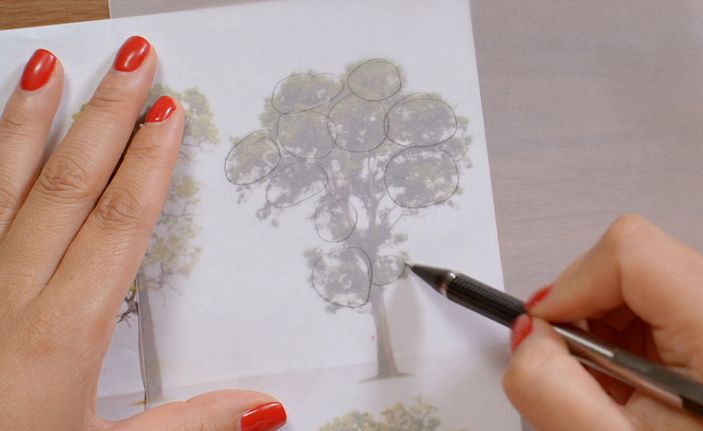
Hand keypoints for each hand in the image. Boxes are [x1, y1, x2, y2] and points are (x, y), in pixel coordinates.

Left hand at [0, 36, 285, 430]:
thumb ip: (189, 422)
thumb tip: (263, 409)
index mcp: (64, 331)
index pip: (120, 224)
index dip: (149, 164)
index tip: (169, 113)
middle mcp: (10, 294)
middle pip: (69, 185)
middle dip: (105, 115)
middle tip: (132, 60)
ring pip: (2, 184)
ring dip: (29, 120)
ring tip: (50, 68)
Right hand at [504, 215, 702, 429]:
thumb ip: (553, 389)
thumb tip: (528, 337)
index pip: (630, 251)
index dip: (571, 284)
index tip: (545, 326)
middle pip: (634, 260)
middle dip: (584, 309)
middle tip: (575, 365)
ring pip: (643, 279)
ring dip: (603, 325)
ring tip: (609, 382)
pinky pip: (661, 306)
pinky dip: (626, 338)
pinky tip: (631, 381)